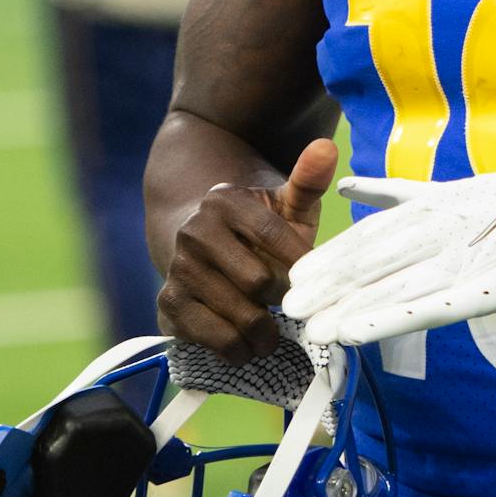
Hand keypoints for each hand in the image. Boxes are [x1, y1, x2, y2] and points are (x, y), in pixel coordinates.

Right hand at [157, 139, 336, 365]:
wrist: (200, 250)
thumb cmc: (256, 233)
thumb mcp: (284, 206)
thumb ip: (307, 181)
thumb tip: (326, 148)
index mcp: (224, 201)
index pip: (275, 237)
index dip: (300, 266)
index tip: (315, 282)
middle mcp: (194, 232)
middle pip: (258, 281)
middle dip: (282, 299)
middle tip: (289, 304)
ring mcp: (178, 270)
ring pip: (241, 315)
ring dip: (265, 331)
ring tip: (272, 328)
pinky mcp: (169, 305)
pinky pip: (218, 339)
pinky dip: (241, 349)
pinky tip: (247, 342)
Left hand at [281, 172, 495, 371]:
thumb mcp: (494, 195)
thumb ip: (437, 198)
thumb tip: (378, 193)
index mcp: (461, 198)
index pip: (388, 223)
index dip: (343, 248)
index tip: (306, 268)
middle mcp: (462, 219)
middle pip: (382, 250)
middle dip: (332, 276)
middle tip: (290, 298)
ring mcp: (478, 250)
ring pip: (398, 278)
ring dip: (349, 303)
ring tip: (311, 324)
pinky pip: (433, 304)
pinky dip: (390, 317)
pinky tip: (356, 331)